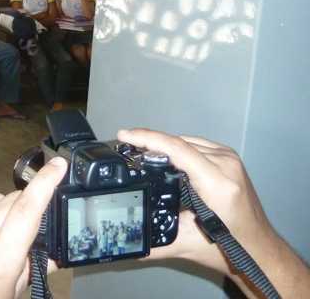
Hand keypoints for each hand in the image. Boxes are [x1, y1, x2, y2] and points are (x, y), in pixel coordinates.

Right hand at [118, 129, 274, 269]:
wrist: (259, 248)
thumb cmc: (232, 247)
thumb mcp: (186, 245)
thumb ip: (155, 245)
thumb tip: (131, 244)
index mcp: (217, 184)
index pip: (177, 149)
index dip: (148, 138)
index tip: (125, 135)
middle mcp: (226, 166)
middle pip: (179, 143)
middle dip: (150, 143)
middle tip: (127, 148)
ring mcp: (230, 159)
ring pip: (187, 141)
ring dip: (164, 146)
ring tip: (144, 154)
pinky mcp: (230, 158)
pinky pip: (198, 144)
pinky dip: (179, 148)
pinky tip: (167, 158)